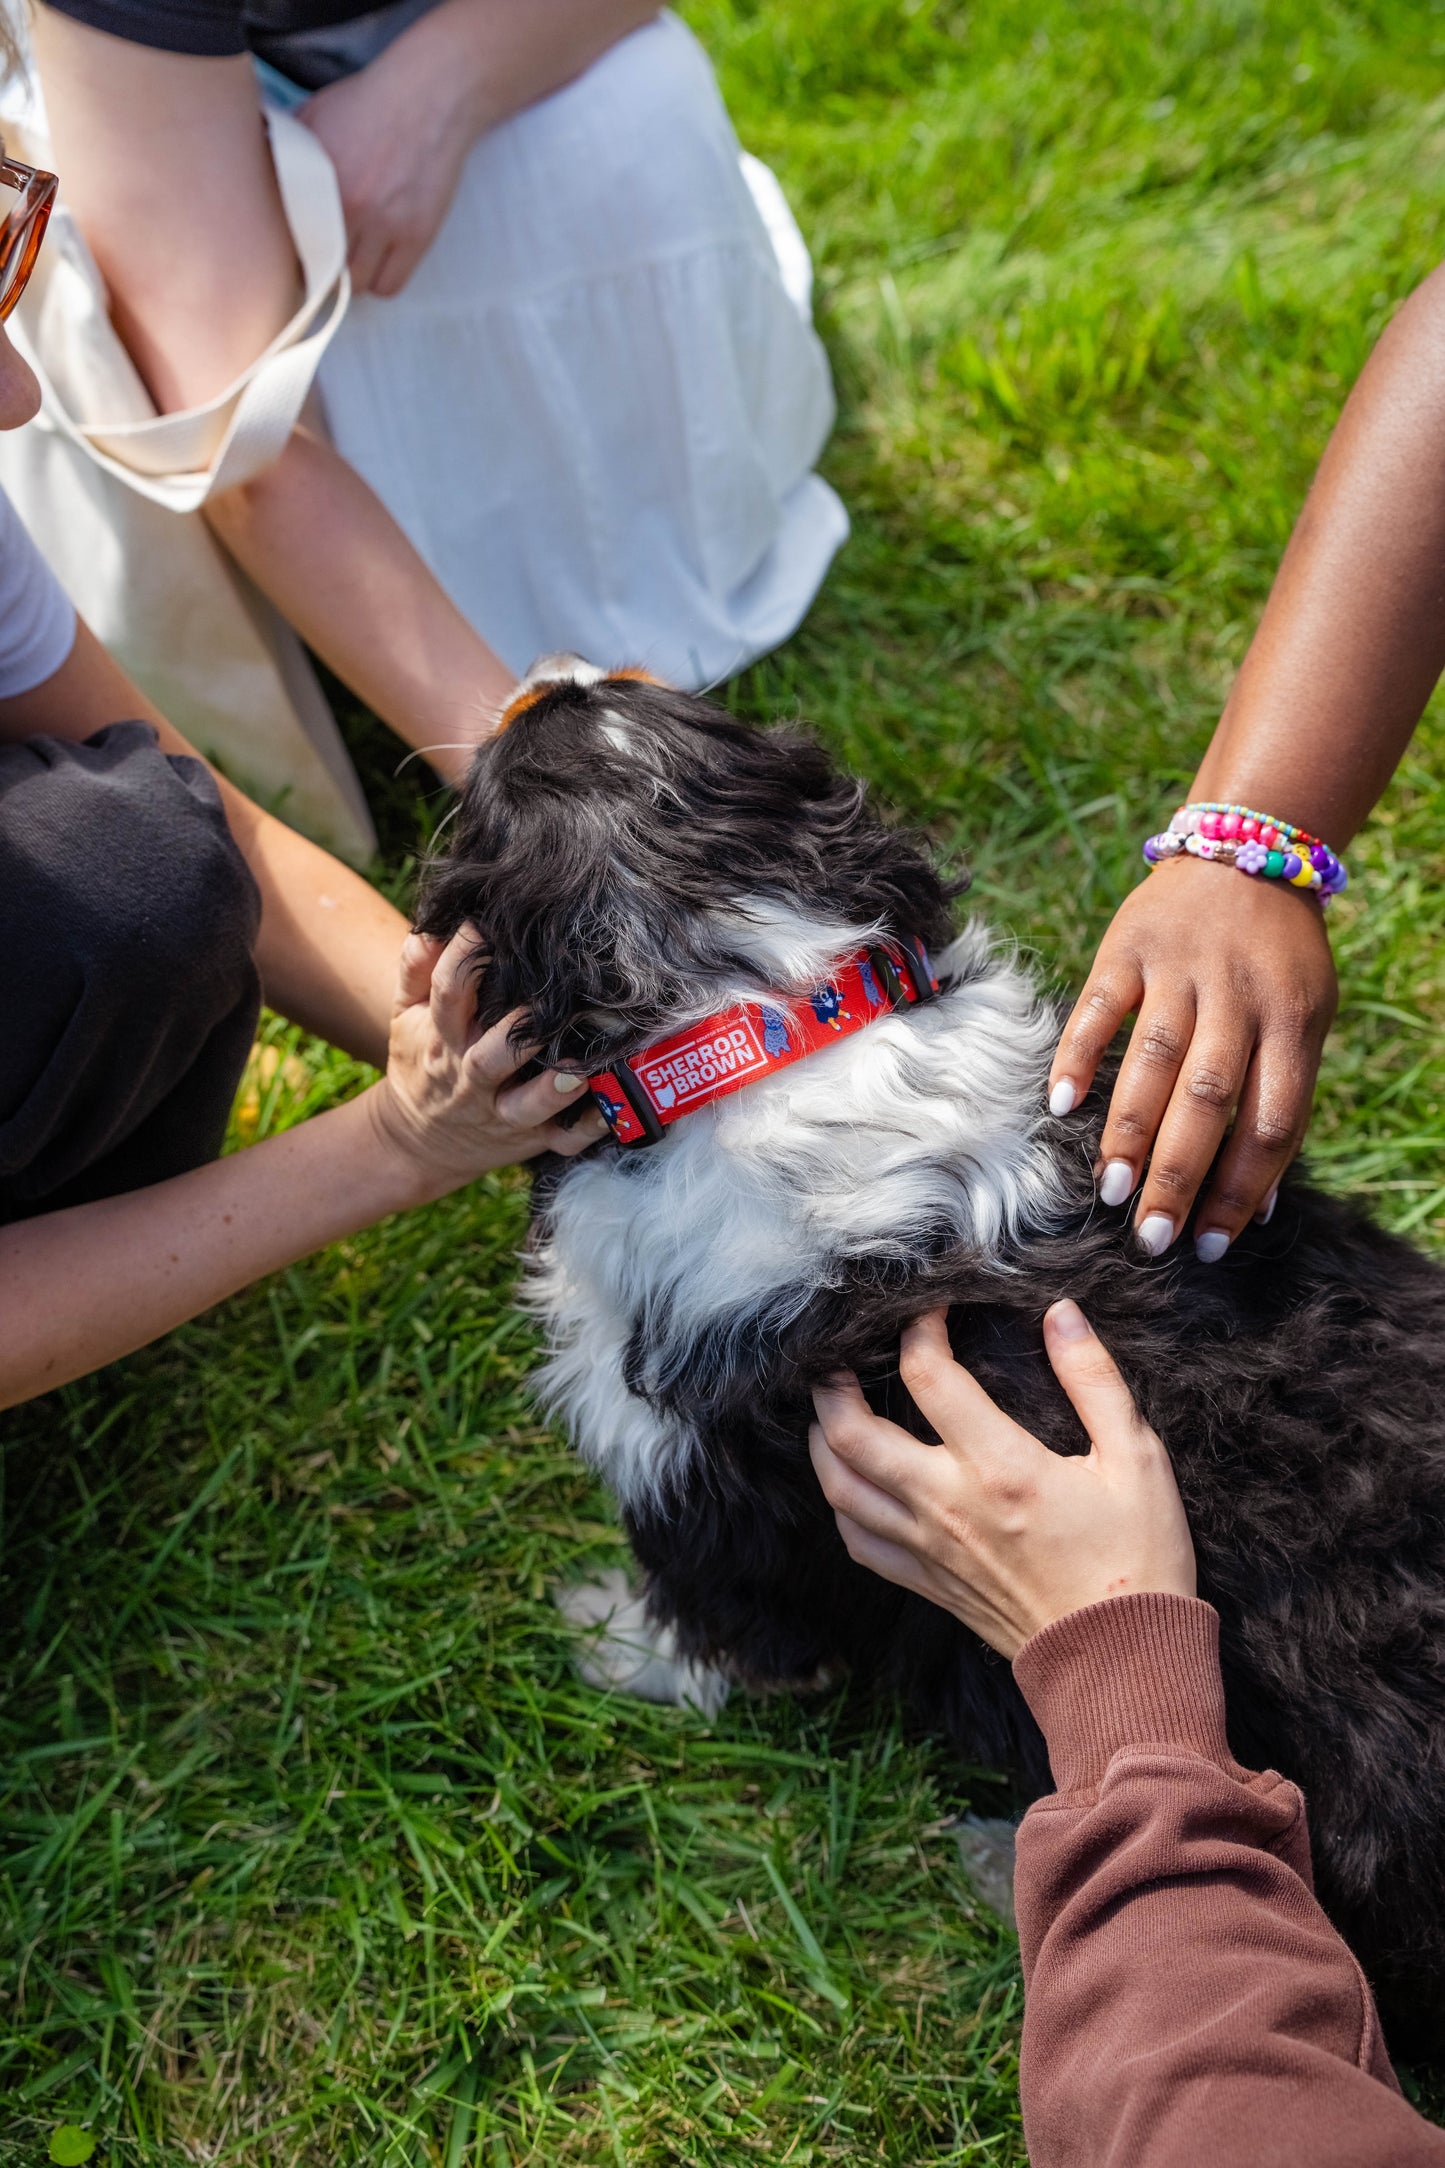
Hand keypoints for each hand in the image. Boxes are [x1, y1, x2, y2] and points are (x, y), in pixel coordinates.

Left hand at [299, 36, 477, 296]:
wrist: (428, 97)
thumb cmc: (368, 103)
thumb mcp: (314, 115)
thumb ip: (287, 152)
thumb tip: (261, 177)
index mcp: (317, 180)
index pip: (291, 241)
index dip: (290, 253)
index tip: (295, 251)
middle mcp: (351, 208)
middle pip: (322, 271)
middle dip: (319, 270)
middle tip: (322, 258)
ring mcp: (386, 226)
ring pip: (356, 285)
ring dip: (351, 279)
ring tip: (352, 260)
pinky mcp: (417, 237)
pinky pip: (391, 285)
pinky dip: (381, 281)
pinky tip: (378, 262)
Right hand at [365, 926, 605, 1196]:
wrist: (416, 1143)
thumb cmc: (423, 1061)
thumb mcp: (408, 1016)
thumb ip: (416, 968)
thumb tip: (435, 922)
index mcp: (443, 1038)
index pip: (449, 993)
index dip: (465, 956)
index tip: (485, 923)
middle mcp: (472, 1076)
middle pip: (490, 1057)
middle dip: (518, 1032)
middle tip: (547, 1003)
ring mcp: (502, 1112)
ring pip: (525, 1106)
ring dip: (552, 1088)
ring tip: (579, 1067)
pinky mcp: (531, 1138)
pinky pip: (562, 1141)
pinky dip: (586, 1129)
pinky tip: (609, 1108)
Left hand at [809, 1304, 1195, 1659]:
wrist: (1123, 1660)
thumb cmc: (1139, 1557)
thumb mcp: (1136, 1459)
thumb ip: (1094, 1379)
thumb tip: (1061, 1313)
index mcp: (1001, 1467)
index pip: (928, 1375)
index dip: (918, 1329)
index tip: (931, 1310)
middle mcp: (949, 1505)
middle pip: (852, 1433)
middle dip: (832, 1383)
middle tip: (837, 1354)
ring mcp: (931, 1547)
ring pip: (841, 1486)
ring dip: (823, 1439)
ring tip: (829, 1406)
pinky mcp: (929, 1582)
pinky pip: (859, 1540)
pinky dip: (842, 1503)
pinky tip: (852, 1479)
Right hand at [1049, 857, 1336, 1258]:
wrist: (1246, 854)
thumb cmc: (1278, 961)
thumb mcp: (1305, 1020)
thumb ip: (1280, 1099)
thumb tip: (1257, 1204)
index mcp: (1292, 1022)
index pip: (1271, 1123)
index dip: (1242, 1191)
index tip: (1212, 1246)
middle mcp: (1238, 997)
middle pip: (1209, 1101)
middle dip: (1178, 1176)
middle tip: (1150, 1237)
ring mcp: (1180, 969)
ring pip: (1153, 1060)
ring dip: (1128, 1131)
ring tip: (1109, 1190)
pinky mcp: (1128, 947)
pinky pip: (1098, 1008)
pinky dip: (1076, 1056)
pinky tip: (1058, 1106)